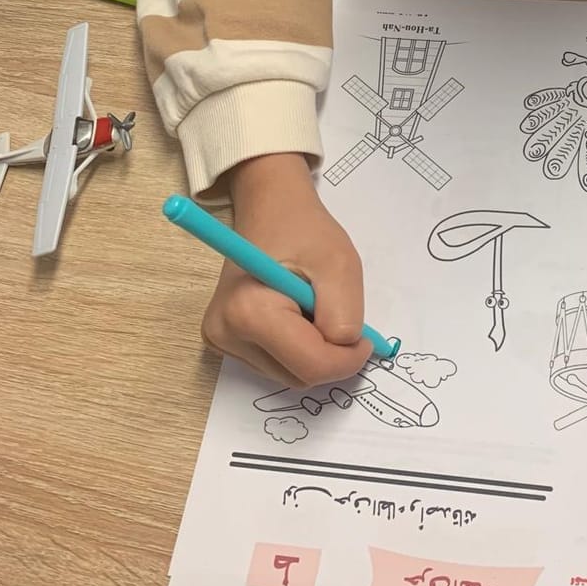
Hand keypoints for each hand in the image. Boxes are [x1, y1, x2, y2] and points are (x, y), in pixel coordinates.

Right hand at [200, 153, 373, 385]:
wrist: (269, 210)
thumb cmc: (303, 229)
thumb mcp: (339, 262)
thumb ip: (345, 311)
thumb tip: (345, 348)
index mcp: (248, 311)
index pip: (310, 366)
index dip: (347, 358)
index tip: (365, 337)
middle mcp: (224, 332)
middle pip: (299, 375)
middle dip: (331, 353)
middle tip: (339, 312)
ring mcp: (221, 339)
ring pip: (290, 373)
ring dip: (315, 349)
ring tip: (313, 305)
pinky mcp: (225, 341)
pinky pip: (278, 363)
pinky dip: (299, 347)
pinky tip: (297, 313)